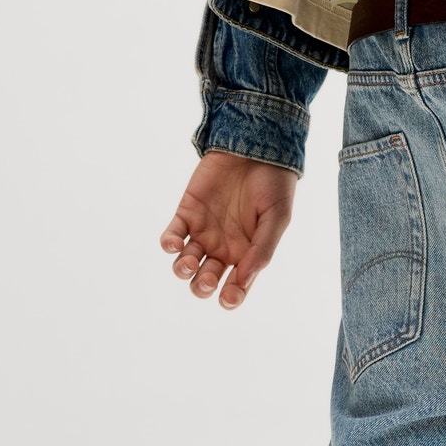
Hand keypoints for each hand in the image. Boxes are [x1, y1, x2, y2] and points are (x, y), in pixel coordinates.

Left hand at [160, 152, 297, 309]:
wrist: (256, 147)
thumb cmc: (273, 185)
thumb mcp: (276, 220)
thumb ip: (261, 251)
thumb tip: (244, 281)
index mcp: (247, 256)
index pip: (236, 287)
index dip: (231, 297)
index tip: (227, 298)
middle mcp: (223, 249)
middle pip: (205, 280)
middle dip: (203, 286)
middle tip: (208, 279)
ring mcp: (203, 232)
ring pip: (185, 263)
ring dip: (183, 269)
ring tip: (189, 263)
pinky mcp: (186, 213)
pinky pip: (172, 236)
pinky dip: (169, 244)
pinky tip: (174, 244)